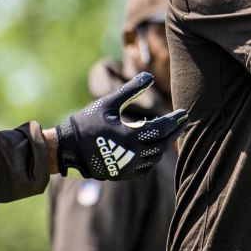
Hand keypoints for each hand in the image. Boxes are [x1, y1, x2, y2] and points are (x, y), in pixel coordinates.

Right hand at [54, 72, 184, 179]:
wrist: (66, 149)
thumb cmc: (86, 123)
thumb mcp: (108, 103)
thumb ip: (130, 90)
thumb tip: (149, 75)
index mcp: (131, 137)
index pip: (162, 129)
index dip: (175, 121)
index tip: (184, 113)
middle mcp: (133, 156)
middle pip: (162, 145)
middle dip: (173, 133)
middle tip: (181, 122)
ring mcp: (127, 168)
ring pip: (154, 158)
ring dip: (162, 146)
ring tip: (167, 133)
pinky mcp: (121, 174)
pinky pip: (144, 169)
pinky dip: (150, 159)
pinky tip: (151, 149)